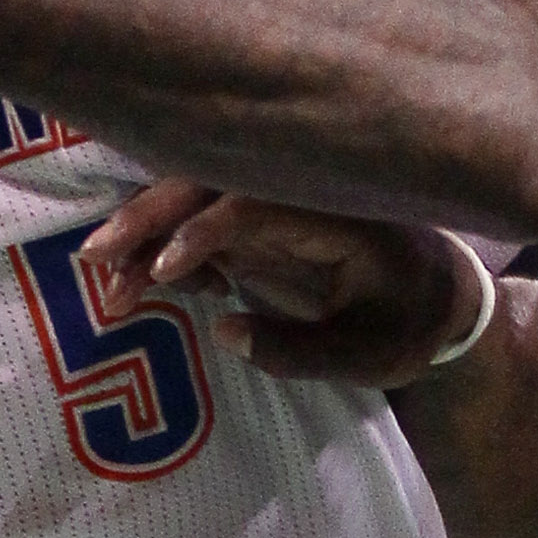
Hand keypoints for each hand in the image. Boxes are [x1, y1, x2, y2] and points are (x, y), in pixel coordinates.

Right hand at [81, 180, 484, 387]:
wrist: (443, 301)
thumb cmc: (410, 326)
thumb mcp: (368, 356)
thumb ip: (300, 351)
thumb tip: (222, 330)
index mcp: (338, 212)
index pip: (256, 201)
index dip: (205, 230)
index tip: (163, 271)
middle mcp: (303, 190)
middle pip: (211, 181)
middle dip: (148, 217)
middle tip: (95, 260)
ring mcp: (280, 198)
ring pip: (197, 195)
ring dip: (147, 231)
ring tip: (111, 285)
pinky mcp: (265, 215)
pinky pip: (203, 216)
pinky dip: (169, 244)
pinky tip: (159, 287)